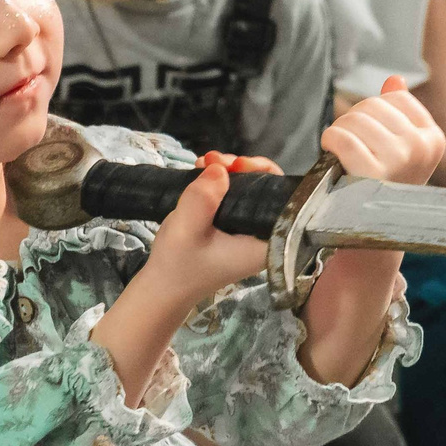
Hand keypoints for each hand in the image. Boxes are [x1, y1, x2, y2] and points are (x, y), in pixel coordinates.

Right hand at [140, 152, 275, 307]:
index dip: (263, 173)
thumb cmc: (177, 264)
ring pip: (249, 187)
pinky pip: (234, 194)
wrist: (163, 285)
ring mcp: (248, 229)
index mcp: (265, 242)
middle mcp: (263, 234)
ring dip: (228, 171)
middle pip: (266, 187)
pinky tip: (202, 170)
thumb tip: (220, 169)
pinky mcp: (233, 224)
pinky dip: (220, 180)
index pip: (281, 197)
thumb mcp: (186, 230)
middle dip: (242, 167)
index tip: (237, 166)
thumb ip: (203, 199)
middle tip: (213, 161)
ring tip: (203, 163)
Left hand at [322, 77, 444, 186]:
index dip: (374, 112)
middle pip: (373, 105)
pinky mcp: (371, 173)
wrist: (372, 232)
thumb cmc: (384, 186)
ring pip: (355, 119)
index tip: (372, 137)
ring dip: (340, 132)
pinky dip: (330, 142)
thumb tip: (396, 79)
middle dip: (354, 121)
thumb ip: (398, 113)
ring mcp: (399, 160)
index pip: (396, 98)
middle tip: (351, 146)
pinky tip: (332, 155)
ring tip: (344, 154)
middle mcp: (421, 148)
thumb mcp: (401, 149)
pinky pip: (341, 137)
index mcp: (434, 139)